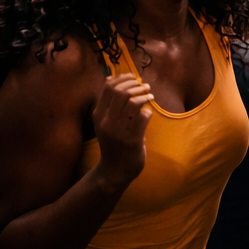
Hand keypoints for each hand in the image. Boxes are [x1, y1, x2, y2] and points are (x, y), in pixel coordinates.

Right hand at [92, 73, 153, 188]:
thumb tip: (112, 79)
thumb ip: (109, 104)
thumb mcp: (104, 123)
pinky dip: (148, 111)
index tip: (133, 78)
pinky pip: (143, 117)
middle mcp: (107, 122)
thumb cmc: (113, 143)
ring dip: (144, 95)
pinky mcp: (132, 140)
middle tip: (145, 87)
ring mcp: (119, 131)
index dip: (123, 79)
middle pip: (121, 92)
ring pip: (132, 102)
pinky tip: (148, 113)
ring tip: (150, 95)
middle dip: (136, 85)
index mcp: (99, 115)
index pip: (108, 88)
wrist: (114, 170)